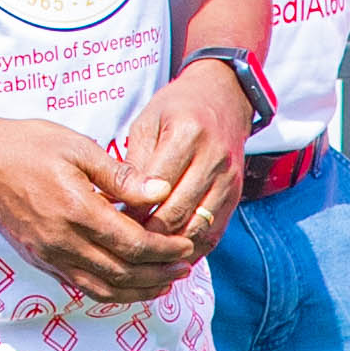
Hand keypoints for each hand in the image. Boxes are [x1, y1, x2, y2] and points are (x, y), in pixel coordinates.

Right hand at [0, 119, 199, 305]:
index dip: (164, 249)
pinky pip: (81, 286)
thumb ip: (121, 176)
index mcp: (77, 211)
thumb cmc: (28, 147)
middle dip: (159, 273)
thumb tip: (161, 192)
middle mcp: (62, 241)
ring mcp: (49, 255)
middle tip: (185, 267)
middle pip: (122, 272)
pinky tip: (129, 285)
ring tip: (165, 283)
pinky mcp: (40, 260)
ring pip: (103, 288)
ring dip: (139, 290)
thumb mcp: (78, 148)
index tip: (186, 246)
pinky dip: (110, 291)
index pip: (133, 244)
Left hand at [111, 63, 256, 248]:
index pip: (155, 188)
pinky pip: (213, 233)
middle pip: (177, 212)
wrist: (223, 98)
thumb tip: (116, 205)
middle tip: (124, 241)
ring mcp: (229, 179)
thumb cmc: (177, 109)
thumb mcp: (146, 124)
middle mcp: (214, 158)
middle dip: (148, 233)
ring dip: (169, 246)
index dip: (132, 211)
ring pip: (196, 229)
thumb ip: (134, 165)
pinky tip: (169, 252)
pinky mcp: (236, 195)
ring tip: (144, 250)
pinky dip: (190, 248)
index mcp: (188, 134)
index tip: (113, 221)